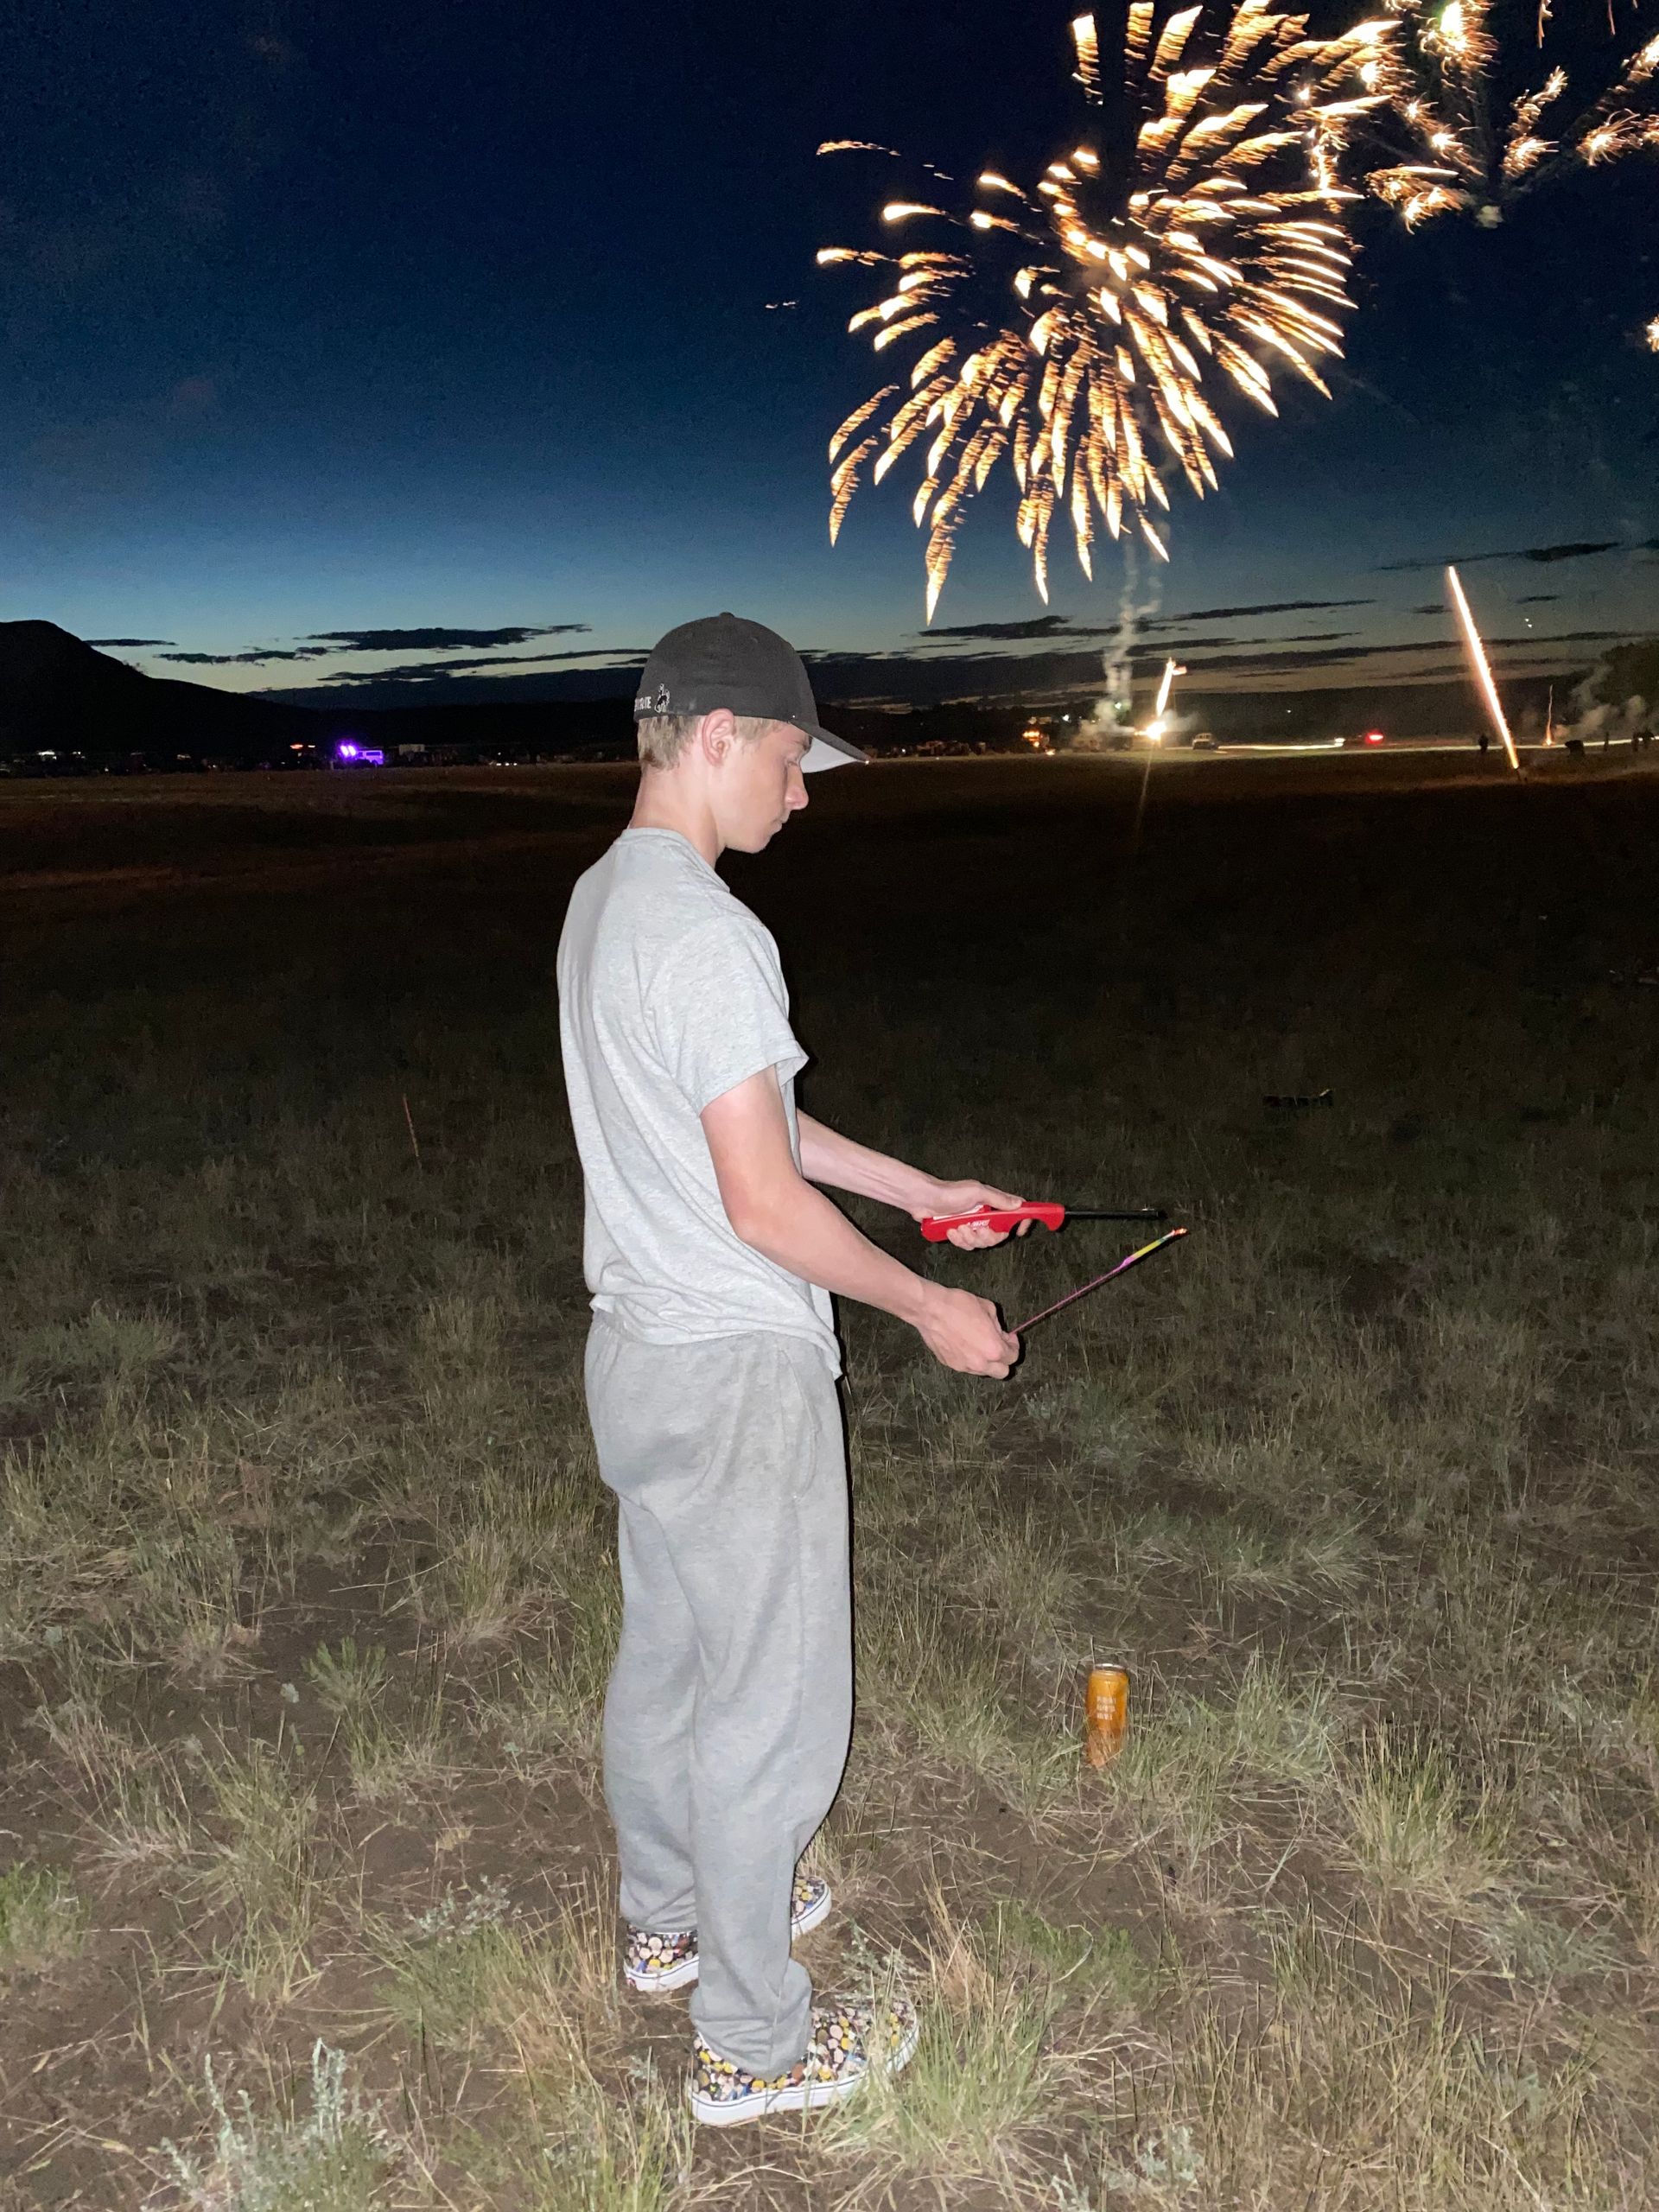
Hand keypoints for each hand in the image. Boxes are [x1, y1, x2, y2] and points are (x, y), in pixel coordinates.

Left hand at [913, 1178, 1032, 1248]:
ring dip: (970, 1238)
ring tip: (959, 1227)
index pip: (1014, 1214)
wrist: (924, 1200)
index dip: (1020, 1223)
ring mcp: (972, 1225)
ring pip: (981, 1242)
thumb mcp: (977, 1192)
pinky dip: (959, 1240)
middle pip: (998, 1235)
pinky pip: (966, 1245)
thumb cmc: (949, 1192)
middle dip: (987, 1236)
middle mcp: (985, 1215)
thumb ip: (999, 1199)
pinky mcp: (960, 1233)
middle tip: (978, 1229)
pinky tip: (951, 1231)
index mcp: (992, 1203)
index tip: (1020, 1230)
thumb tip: (1019, 1204)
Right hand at [914, 1281, 1020, 1377]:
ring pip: (983, 1371)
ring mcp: (963, 1366)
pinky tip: (964, 1344)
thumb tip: (999, 1333)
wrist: (931, 1309)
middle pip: (1002, 1372)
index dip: (1013, 1345)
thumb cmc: (959, 1306)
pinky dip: (969, 1359)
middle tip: (998, 1345)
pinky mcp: (950, 1364)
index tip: (1009, 1337)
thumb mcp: (988, 1309)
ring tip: (979, 1344)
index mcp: (994, 1349)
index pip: (1013, 1357)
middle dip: (1003, 1360)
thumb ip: (998, 1326)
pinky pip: (966, 1366)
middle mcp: (980, 1363)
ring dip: (986, 1361)